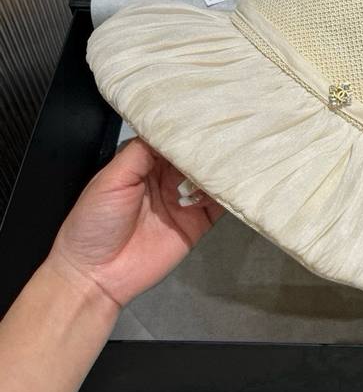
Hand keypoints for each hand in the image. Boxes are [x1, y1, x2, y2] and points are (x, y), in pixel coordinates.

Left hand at [47, 137, 223, 307]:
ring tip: (237, 153)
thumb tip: (171, 129)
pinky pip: (218, 204)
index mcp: (145, 164)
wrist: (97, 276)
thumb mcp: (112, 179)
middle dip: (209, 146)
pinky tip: (236, 181)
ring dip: (221, 167)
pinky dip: (228, 192)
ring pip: (209, 177)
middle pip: (194, 157)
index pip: (172, 140)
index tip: (207, 116)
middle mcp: (168, 178)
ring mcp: (185, 201)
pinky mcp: (198, 223)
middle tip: (230, 131)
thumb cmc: (96, 221)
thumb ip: (140, 153)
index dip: (187, 129)